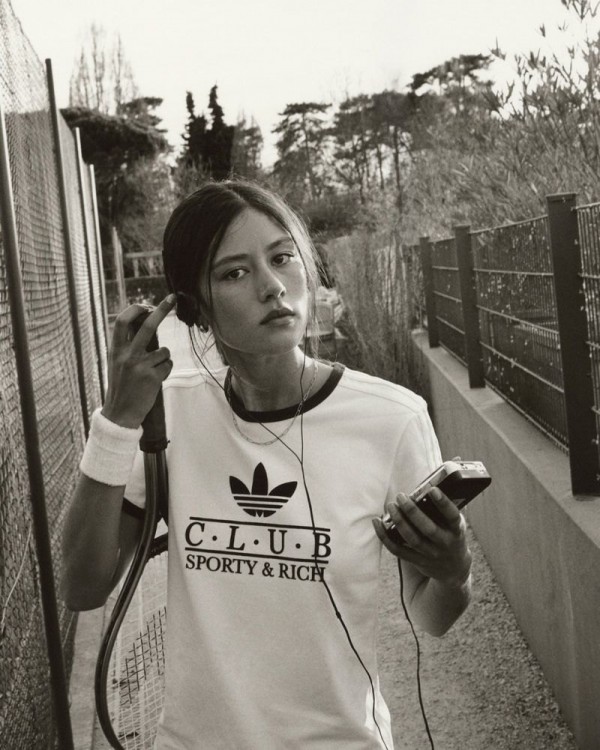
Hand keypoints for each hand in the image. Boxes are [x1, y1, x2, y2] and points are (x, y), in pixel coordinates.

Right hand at [102, 295, 175, 428]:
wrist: (120, 414)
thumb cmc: (121, 387)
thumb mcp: (116, 363)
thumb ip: (126, 346)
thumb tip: (144, 323)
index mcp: (115, 350)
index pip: (122, 321)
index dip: (135, 309)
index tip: (146, 304)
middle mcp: (126, 355)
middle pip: (148, 326)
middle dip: (161, 310)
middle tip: (172, 299)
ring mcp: (140, 366)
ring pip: (164, 351)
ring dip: (163, 358)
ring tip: (152, 372)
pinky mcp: (152, 377)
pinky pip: (168, 365)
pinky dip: (165, 370)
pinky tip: (155, 380)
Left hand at [372, 487, 471, 587]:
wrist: (454, 568)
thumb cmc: (451, 535)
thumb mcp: (456, 524)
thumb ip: (445, 510)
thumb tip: (429, 486)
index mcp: (456, 530)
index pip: (452, 516)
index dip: (443, 503)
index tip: (432, 490)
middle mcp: (445, 543)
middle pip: (428, 529)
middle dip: (412, 512)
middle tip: (401, 496)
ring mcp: (431, 554)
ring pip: (412, 539)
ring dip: (399, 521)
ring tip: (391, 506)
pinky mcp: (417, 561)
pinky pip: (397, 550)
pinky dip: (385, 536)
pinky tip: (377, 522)